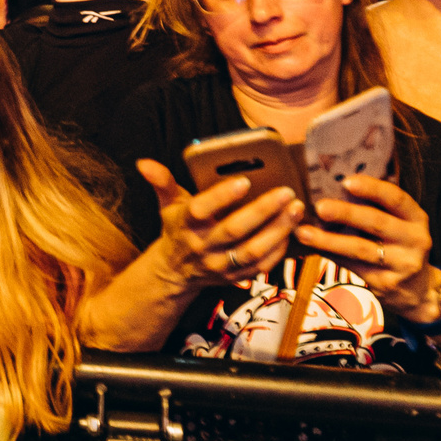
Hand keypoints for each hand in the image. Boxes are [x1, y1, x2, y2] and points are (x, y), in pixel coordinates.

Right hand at [137, 159, 302, 289]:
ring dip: (278, 231)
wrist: (176, 272)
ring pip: (252, 251)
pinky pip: (260, 266)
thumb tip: (144, 162)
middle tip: (286, 192)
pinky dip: (278, 250)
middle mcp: (202, 247)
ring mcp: (220, 266)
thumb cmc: (178, 229)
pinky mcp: (235, 277)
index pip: (201, 210)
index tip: (245, 180)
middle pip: (234, 230)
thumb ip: (162, 182)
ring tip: (296, 209)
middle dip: (263, 211)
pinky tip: (292, 231)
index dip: (222, 196)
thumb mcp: (168, 204)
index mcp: (185, 225)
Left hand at [296, 173, 439, 321]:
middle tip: (319, 206)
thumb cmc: (398, 245)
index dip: (372, 188)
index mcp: (417, 219)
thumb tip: (335, 186)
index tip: (346, 182)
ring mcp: (402, 265)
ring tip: (304, 232)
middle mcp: (415, 241)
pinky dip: (331, 254)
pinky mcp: (385, 284)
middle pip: (376, 222)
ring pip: (360, 249)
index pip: (397, 198)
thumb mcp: (400, 224)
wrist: (416, 291)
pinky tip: (313, 247)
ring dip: (329, 240)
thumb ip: (377, 207)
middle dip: (345, 213)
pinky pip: (352, 266)